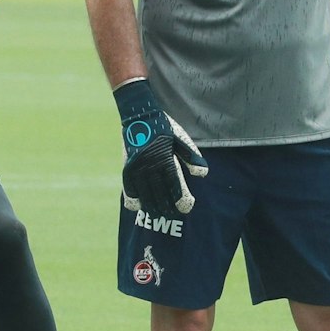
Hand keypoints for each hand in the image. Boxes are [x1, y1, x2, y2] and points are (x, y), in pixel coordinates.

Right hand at [114, 78, 207, 213]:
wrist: (139, 115)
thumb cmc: (163, 127)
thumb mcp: (181, 139)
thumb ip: (192, 157)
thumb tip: (203, 174)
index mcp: (165, 158)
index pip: (174, 185)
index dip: (180, 199)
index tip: (185, 208)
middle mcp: (150, 165)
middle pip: (159, 193)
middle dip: (166, 207)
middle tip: (172, 215)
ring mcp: (137, 167)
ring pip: (144, 194)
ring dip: (151, 206)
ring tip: (157, 214)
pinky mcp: (127, 166)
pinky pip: (129, 187)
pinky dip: (134, 198)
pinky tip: (139, 206)